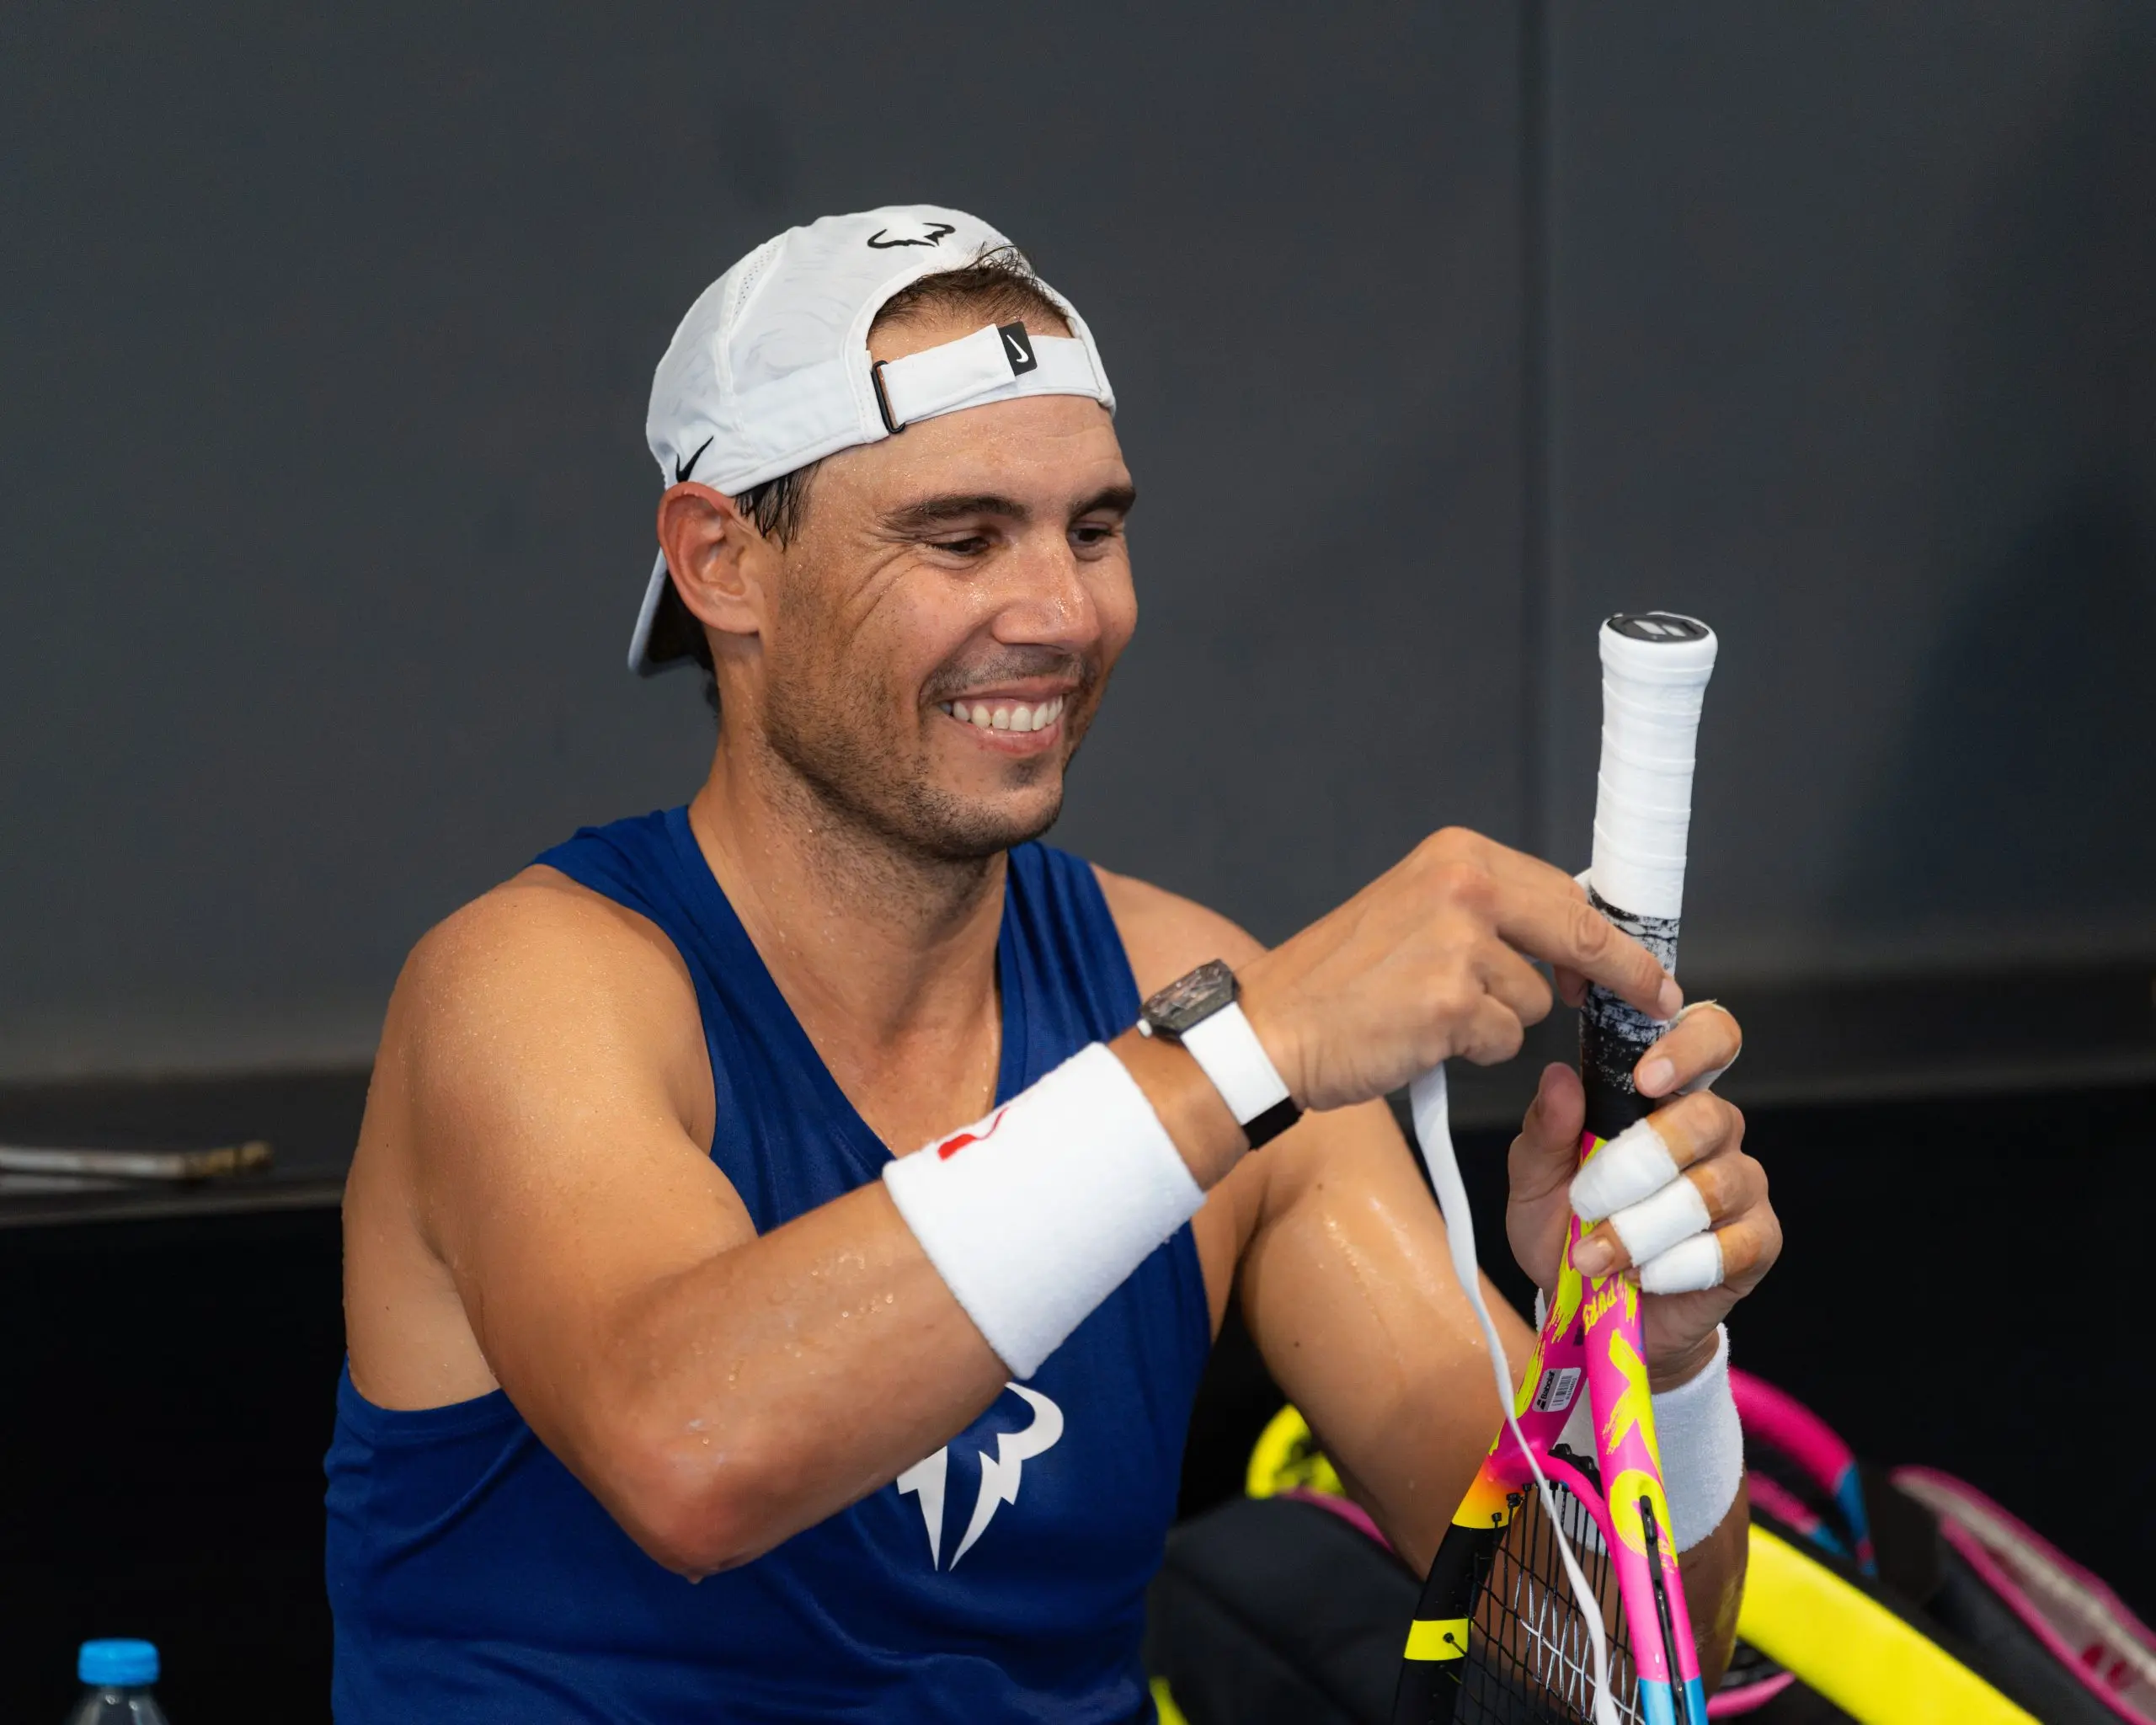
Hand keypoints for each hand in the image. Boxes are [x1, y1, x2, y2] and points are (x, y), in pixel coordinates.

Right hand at [1238, 828, 1681, 1113]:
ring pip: (1534, 1000)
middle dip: (1623, 975)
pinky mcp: (1452, 1004)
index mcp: (1455, 854)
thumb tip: (1568, 940)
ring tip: (1430, 1017)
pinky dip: (1472, 1050)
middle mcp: (1462, 886)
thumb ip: (1485, 913)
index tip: (1647, 965)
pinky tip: (1421, 1038)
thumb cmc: (1337, 982)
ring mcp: (1458, 944)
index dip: (1613, 936)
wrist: (1271, 1027)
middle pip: (1578, 934)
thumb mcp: (1411, 911)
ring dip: (1498, 1022)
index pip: (1565, 892)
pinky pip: (1504, 1040)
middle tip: (1655, 1000)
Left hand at [1504, 1004, 1778, 1386]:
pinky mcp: (1757, 1243)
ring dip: (1642, 1227)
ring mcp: (1741, 1186)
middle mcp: (1714, 1131)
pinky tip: (1640, 1278)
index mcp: (1664, 1096)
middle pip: (1711, 1116)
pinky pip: (1731, 1246)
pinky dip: (1673, 1266)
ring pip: (1712, 1187)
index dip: (1688, 1047)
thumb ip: (1545, 1130)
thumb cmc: (1566, 1229)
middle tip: (1586, 1200)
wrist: (1591, 1312)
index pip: (1710, 1037)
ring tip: (1593, 1255)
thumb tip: (1558, 1077)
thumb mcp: (1534, 1179)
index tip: (1645, 1078)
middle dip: (1640, 1161)